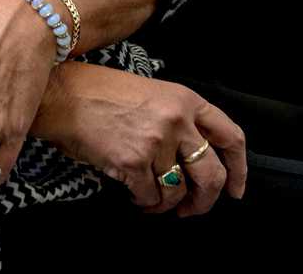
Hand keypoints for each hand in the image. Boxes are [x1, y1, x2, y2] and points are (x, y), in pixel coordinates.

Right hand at [33, 63, 246, 215]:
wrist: (64, 96)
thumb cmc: (102, 93)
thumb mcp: (153, 93)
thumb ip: (180, 120)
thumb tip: (195, 161)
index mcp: (186, 100)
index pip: (230, 137)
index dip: (238, 169)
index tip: (236, 188)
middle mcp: (177, 121)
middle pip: (212, 174)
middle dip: (205, 200)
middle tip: (193, 208)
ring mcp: (156, 142)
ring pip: (178, 191)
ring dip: (167, 204)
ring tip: (153, 200)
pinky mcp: (133, 163)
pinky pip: (150, 197)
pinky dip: (144, 203)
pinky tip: (135, 196)